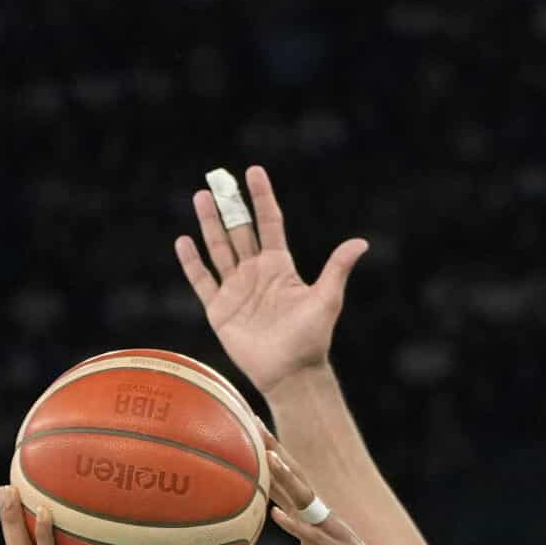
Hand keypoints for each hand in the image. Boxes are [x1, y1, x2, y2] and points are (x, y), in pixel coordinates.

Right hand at [174, 166, 369, 393]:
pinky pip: (202, 280)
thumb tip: (361, 242)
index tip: (254, 171)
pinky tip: (184, 241)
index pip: (269, 223)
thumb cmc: (312, 338)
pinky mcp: (220, 308)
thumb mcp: (326, 299)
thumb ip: (337, 269)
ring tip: (200, 197)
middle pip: (239, 231)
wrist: (290, 373)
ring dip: (209, 224)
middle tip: (217, 178)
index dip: (262, 197)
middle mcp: (256, 272)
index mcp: (280, 266)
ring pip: (219, 249)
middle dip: (229, 205)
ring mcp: (236, 289)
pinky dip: (192, 262)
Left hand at [234, 449, 427, 544]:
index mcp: (312, 520)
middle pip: (295, 478)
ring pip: (306, 500)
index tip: (246, 430)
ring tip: (268, 457)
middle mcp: (323, 518)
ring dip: (288, 478)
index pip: (284, 483)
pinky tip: (277, 515)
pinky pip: (314, 537)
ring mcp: (333, 532)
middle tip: (252, 421)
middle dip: (274, 450)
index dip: (266, 457)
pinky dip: (295, 525)